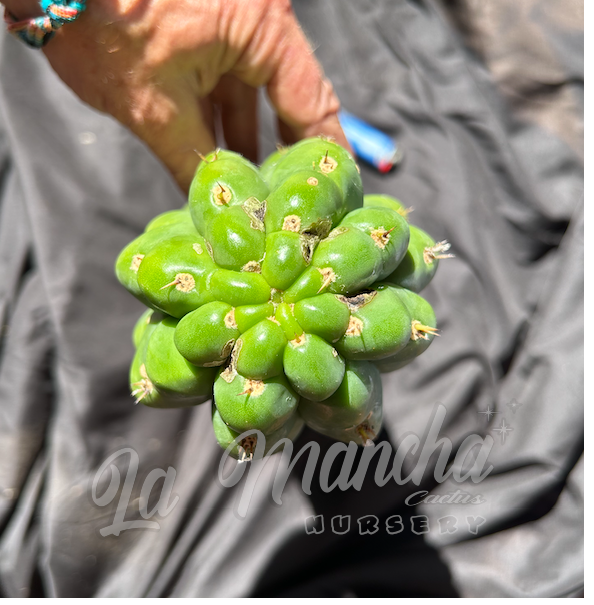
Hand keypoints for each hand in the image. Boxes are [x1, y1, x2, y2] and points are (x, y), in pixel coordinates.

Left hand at [11, 0, 348, 191]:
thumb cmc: (102, 25)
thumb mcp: (155, 109)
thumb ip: (195, 163)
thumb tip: (216, 206)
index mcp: (262, 29)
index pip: (312, 103)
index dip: (326, 153)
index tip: (338, 188)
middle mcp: (255, 19)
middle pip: (288, 98)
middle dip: (287, 151)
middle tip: (296, 197)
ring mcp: (227, 19)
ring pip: (252, 92)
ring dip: (249, 140)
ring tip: (256, 189)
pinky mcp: (200, 23)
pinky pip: (224, 78)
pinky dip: (221, 116)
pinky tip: (220, 155)